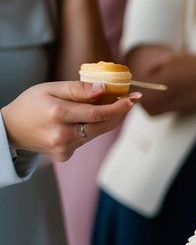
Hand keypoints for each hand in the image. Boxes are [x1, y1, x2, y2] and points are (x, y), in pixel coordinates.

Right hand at [2, 82, 139, 161]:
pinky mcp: (65, 155)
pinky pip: (85, 140)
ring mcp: (64, 148)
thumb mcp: (50, 88)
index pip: (98, 113)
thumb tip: (103, 88)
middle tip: (130, 100)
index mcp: (58, 114)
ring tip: (103, 105)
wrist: (11, 129)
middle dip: (119, 113)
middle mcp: (62, 134)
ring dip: (104, 120)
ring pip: (96, 132)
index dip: (119, 107)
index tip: (134, 98)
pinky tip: (78, 122)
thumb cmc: (31, 104)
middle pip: (102, 125)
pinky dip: (89, 129)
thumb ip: (77, 89)